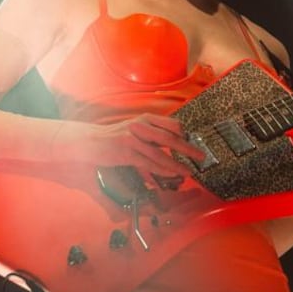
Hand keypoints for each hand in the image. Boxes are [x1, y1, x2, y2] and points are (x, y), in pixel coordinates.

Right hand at [50, 114, 205, 179]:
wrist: (90, 141)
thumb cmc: (114, 136)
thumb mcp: (135, 129)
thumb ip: (152, 133)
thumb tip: (171, 141)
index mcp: (145, 118)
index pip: (172, 124)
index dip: (185, 134)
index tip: (194, 142)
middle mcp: (141, 126)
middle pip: (170, 138)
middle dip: (188, 148)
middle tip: (201, 156)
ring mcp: (134, 139)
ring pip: (161, 153)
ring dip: (177, 164)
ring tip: (189, 171)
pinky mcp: (127, 153)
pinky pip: (149, 163)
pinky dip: (163, 169)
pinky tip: (172, 173)